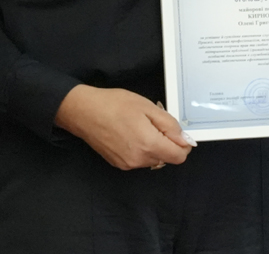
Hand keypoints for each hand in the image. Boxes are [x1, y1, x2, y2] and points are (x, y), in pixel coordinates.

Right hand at [54, 85, 193, 169]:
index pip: (179, 157)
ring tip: (140, 126)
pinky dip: (141, 149)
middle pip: (166, 158)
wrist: (84, 112)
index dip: (183, 144)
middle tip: (154, 122)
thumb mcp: (148, 107)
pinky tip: (130, 133)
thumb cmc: (115, 105)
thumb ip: (170, 126)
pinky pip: (139, 159)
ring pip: (153, 159)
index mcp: (149, 145)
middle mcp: (138, 160)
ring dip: (154, 145)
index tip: (176, 131)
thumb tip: (184, 140)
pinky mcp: (118, 164)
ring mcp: (127, 164)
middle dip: (167, 142)